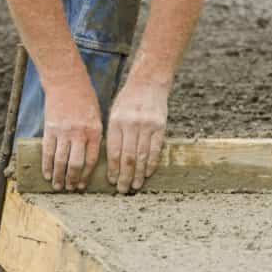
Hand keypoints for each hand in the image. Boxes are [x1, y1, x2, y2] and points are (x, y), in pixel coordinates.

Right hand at [42, 76, 102, 191]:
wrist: (66, 81)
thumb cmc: (84, 98)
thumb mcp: (96, 116)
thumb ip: (94, 136)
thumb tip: (90, 158)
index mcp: (94, 131)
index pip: (91, 159)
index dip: (86, 175)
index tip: (83, 185)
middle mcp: (79, 133)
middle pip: (75, 164)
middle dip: (73, 179)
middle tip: (70, 189)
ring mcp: (63, 131)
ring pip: (60, 160)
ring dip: (59, 176)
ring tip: (58, 186)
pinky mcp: (50, 128)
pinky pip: (47, 151)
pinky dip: (46, 165)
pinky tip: (47, 174)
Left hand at [106, 79, 168, 193]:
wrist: (149, 82)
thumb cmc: (127, 100)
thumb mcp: (114, 113)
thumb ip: (113, 134)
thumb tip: (111, 161)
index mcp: (116, 122)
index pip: (114, 151)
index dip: (113, 169)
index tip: (112, 181)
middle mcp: (131, 124)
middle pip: (127, 157)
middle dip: (125, 176)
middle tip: (122, 190)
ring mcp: (147, 126)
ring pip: (142, 156)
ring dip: (138, 174)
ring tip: (135, 186)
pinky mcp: (160, 126)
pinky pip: (156, 149)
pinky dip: (151, 163)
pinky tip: (147, 173)